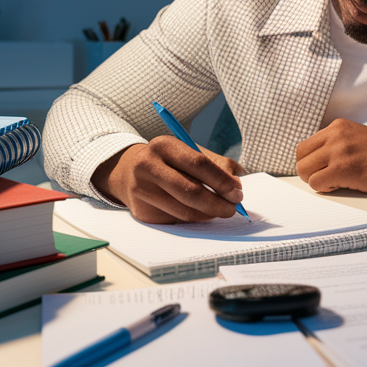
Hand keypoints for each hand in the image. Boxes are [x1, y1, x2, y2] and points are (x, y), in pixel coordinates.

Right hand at [92, 136, 244, 223]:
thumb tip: (236, 186)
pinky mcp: (142, 212)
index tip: (237, 192)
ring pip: (185, 211)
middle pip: (191, 191)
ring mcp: (141, 190)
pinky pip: (176, 220)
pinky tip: (198, 212)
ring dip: (208, 214)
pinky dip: (194, 219)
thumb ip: (217, 164)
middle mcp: (148, 166)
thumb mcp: (189, 152)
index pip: (198, 164)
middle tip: (233, 208)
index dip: (221, 181)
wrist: (129, 170)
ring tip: (219, 210)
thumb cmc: (169, 161)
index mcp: (164, 145)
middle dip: (218, 203)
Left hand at [295, 119, 366, 195]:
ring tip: (337, 182)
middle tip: (328, 179)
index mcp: (338, 126)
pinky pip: (316, 183)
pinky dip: (325, 189)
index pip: (305, 146)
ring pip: (304, 170)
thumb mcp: (359, 139)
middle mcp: (336, 134)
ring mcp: (340, 150)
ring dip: (316, 181)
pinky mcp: (345, 168)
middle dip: (309, 172)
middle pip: (300, 157)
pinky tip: (342, 186)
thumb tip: (315, 160)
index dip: (312, 162)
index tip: (327, 169)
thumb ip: (337, 143)